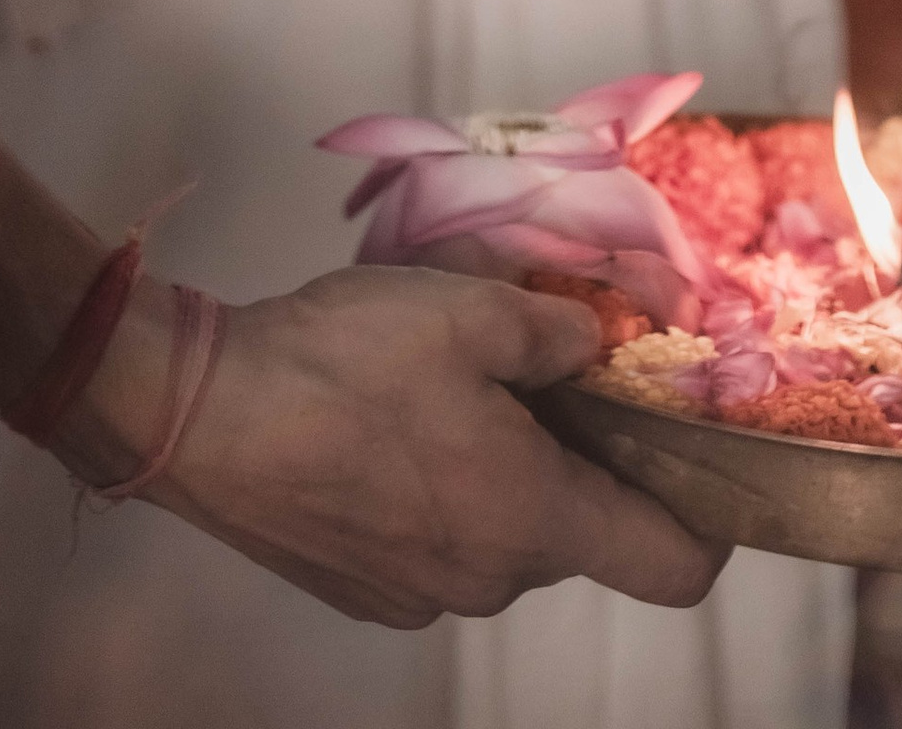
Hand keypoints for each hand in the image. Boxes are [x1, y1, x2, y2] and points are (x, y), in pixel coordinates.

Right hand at [71, 265, 720, 628]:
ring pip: (498, 531)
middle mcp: (489, 579)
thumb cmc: (342, 361)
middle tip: (536, 368)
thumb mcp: (467, 306)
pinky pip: (432, 540)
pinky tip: (380, 420)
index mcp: (535, 519)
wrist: (195, 414)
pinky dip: (430, 489)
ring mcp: (418, 596)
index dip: (706, 519)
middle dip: (571, 456)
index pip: (674, 568)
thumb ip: (552, 330)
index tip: (690, 455)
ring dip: (492, 467)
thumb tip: (591, 346)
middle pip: (576, 533)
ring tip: (441, 380)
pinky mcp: (359, 589)